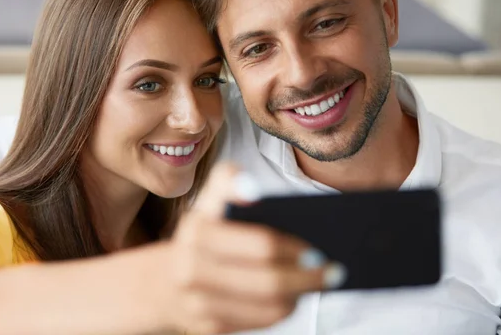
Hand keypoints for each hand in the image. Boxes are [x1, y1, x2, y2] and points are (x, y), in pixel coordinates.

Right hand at [161, 163, 345, 333]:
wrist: (166, 281)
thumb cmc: (205, 234)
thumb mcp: (209, 200)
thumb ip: (228, 180)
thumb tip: (251, 188)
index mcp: (198, 229)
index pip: (259, 244)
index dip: (293, 248)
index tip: (318, 248)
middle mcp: (191, 267)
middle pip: (268, 279)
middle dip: (308, 276)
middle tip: (334, 271)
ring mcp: (197, 301)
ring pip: (267, 304)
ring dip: (299, 294)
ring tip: (318, 282)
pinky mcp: (207, 326)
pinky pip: (258, 321)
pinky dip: (282, 309)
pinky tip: (293, 297)